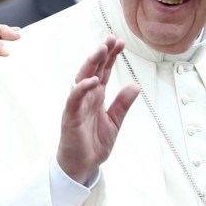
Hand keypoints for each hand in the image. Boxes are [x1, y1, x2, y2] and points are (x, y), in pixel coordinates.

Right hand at [57, 36, 139, 183]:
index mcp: (97, 97)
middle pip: (93, 70)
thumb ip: (123, 104)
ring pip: (82, 79)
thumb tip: (135, 85)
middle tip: (110, 39)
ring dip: (91, 65)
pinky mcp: (70, 117)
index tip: (120, 43)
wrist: (82, 166)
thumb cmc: (94, 144)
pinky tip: (92, 80)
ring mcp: (77, 105)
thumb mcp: (115, 122)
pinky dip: (82, 89)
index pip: (104, 72)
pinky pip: (74, 99)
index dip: (111, 57)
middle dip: (101, 54)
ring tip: (100, 51)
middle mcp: (86, 97)